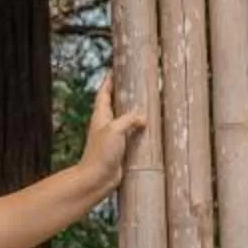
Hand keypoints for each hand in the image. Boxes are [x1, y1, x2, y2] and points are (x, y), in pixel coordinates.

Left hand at [77, 72, 144, 200]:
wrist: (97, 179)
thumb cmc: (101, 153)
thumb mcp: (115, 130)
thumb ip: (129, 119)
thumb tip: (143, 117)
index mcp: (101, 116)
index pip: (104, 93)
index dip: (109, 81)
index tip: (115, 68)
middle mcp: (106, 125)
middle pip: (115, 104)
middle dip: (123, 93)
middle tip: (135, 83)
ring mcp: (114, 137)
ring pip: (125, 119)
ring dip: (134, 111)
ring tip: (147, 102)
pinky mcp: (121, 149)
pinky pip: (132, 135)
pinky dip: (140, 129)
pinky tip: (150, 128)